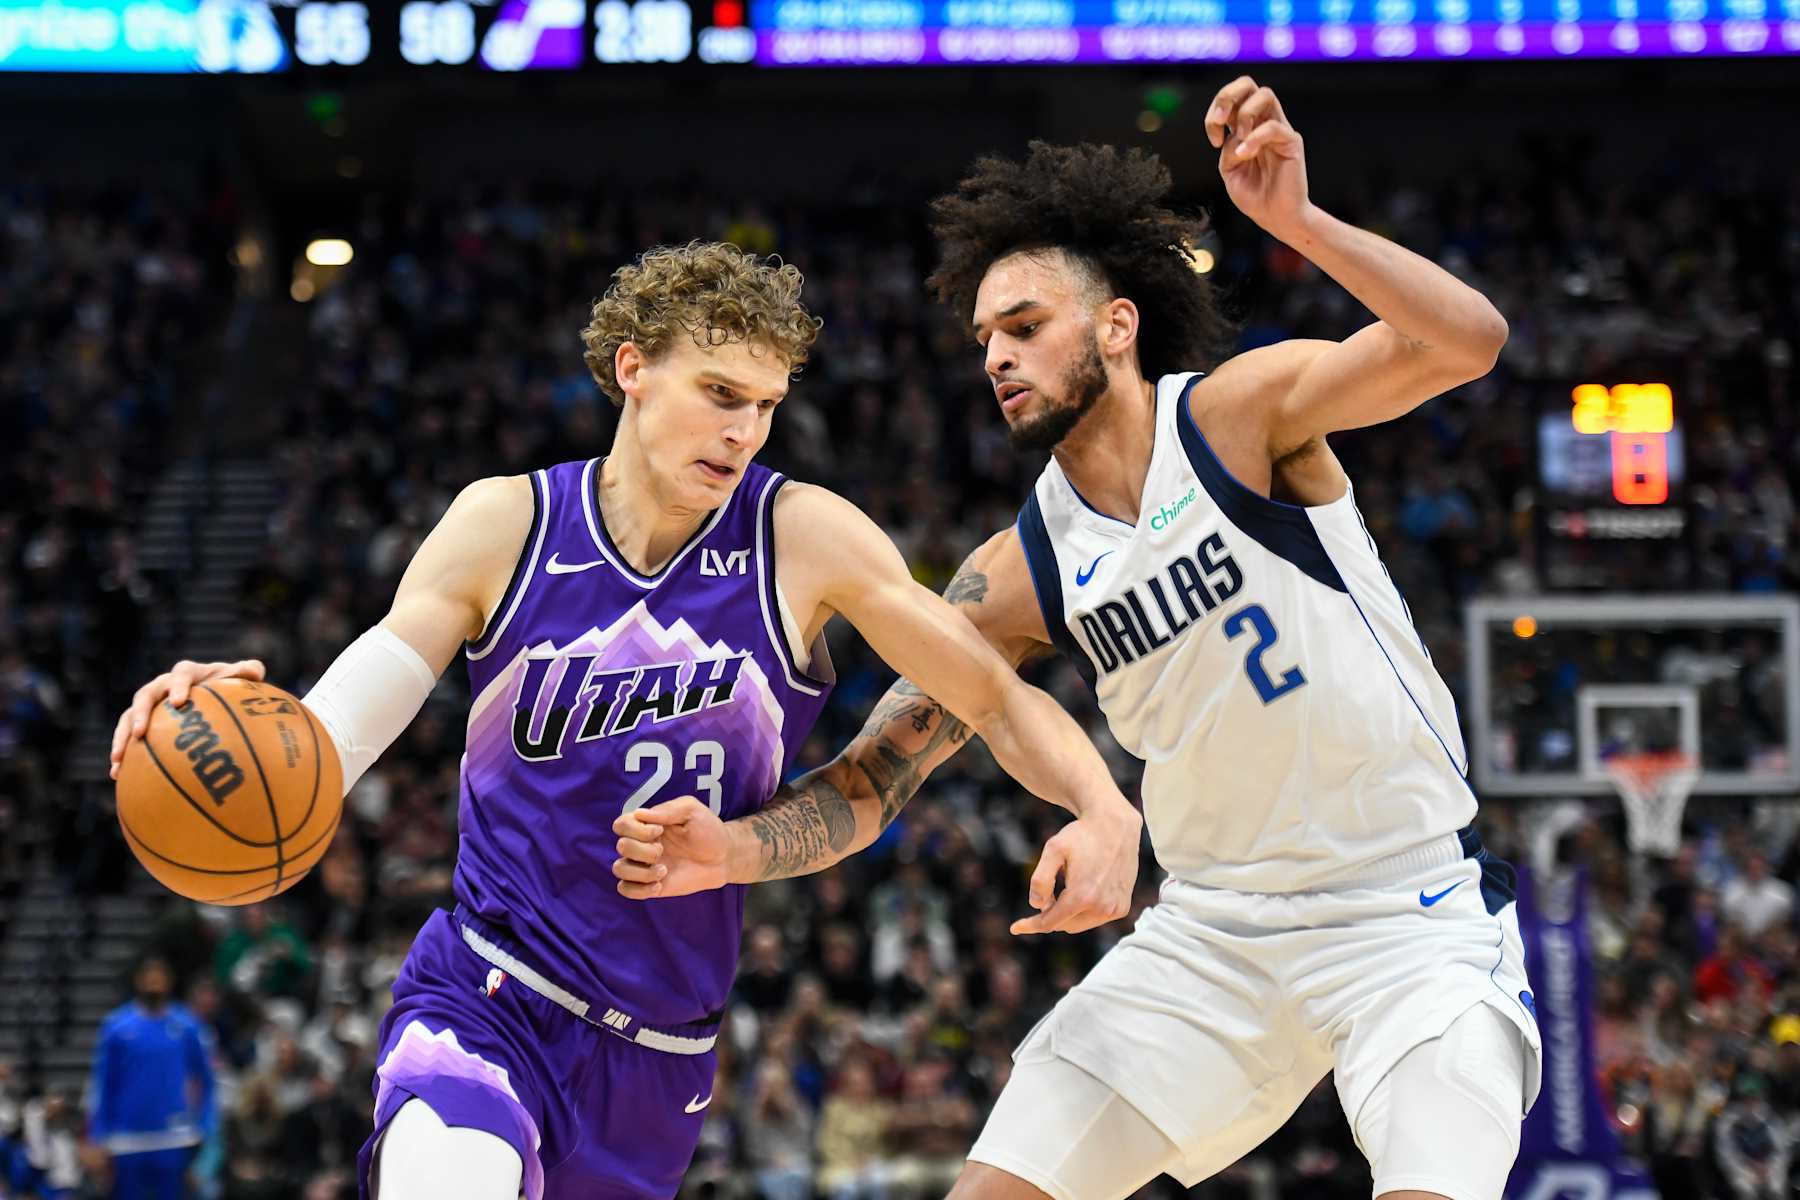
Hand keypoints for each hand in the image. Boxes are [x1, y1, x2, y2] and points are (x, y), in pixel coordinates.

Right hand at [109, 659, 266, 780]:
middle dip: (140, 714)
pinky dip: (122, 754)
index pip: (182, 674)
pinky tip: (116, 774)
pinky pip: (127, 736)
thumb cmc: (228, 686)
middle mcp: (163, 686)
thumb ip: (247, 672)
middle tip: (141, 732)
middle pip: (145, 695)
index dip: (179, 685)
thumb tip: (254, 671)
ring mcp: (150, 705)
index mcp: (188, 673)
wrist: (211, 695)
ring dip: (122, 737)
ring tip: (118, 759)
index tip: (180, 702)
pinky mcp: (142, 722)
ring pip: (129, 717)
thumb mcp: (240, 677)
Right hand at [612, 797, 731, 898]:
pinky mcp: (650, 885)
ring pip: (619, 869)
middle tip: (663, 850)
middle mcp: (641, 844)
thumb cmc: (707, 830)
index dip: (635, 829)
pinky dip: (638, 889)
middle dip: (642, 850)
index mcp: (646, 824)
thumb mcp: (691, 810)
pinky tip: (659, 885)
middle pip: (621, 847)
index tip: (659, 830)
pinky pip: (626, 890)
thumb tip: (639, 814)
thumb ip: (667, 810)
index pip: (621, 824)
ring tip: (663, 871)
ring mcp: (644, 866)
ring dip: (640, 871)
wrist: (723, 857)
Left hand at [1010, 803, 1140, 935]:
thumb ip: (1040, 880)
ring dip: (1068, 912)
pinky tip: (1086, 886)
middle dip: (1052, 912)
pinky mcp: (1122, 907)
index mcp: (1082, 896)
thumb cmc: (1081, 836)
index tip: (1015, 928)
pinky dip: (1084, 910)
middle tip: (1049, 890)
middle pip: (1064, 925)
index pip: (1050, 923)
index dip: (1031, 925)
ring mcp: (1114, 909)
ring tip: (1071, 883)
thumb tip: (1037, 905)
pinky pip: (1095, 918)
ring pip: (1079, 924)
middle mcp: (1101, 907)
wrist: (1115, 826)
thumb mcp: (1053, 849)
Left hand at [1205, 76, 1310, 240]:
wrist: (1276, 218)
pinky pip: (1272, 127)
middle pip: (1248, 84)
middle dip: (1227, 96)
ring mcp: (1278, 129)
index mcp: (1245, 128)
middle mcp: (1262, 123)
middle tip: (1219, 122)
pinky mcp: (1291, 141)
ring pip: (1265, 95)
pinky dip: (1253, 139)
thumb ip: (1228, 149)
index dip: (1215, 111)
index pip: (1231, 100)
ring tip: (1239, 139)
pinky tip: (1245, 155)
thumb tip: (1234, 135)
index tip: (1214, 139)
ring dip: (1244, 113)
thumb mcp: (1230, 170)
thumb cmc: (1254, 195)